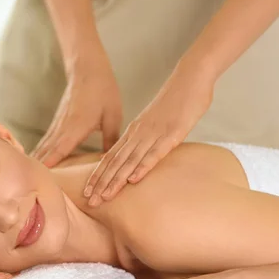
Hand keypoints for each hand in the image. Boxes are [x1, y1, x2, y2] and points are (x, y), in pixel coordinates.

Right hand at [31, 51, 121, 167]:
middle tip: (30, 186)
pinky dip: (41, 151)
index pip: (60, 150)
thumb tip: (112, 161)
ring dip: (37, 160)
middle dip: (39, 168)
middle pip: (47, 151)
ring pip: (44, 146)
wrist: (87, 69)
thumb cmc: (103, 91)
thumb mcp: (113, 116)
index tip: (40, 178)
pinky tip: (37, 159)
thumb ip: (111, 140)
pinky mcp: (58, 121)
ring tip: (29, 178)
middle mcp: (63, 127)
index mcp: (76, 127)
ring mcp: (58, 124)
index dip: (50, 164)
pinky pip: (47, 140)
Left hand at [84, 68, 213, 203]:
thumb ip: (145, 139)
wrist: (190, 78)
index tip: (88, 192)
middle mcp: (139, 133)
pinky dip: (143, 167)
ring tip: (105, 196)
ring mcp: (154, 133)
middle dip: (101, 183)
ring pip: (130, 160)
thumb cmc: (176, 101)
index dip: (98, 175)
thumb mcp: (155, 123)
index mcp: (134, 131)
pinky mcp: (172, 133)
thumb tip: (138, 157)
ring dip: (116, 180)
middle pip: (115, 162)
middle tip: (90, 201)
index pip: (110, 157)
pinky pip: (155, 152)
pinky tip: (134, 180)